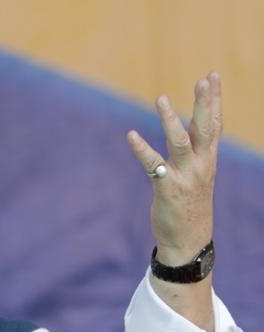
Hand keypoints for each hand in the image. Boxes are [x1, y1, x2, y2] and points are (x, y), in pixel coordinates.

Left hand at [126, 72, 221, 265]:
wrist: (189, 240)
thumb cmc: (190, 205)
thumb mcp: (198, 176)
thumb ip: (195, 154)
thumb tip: (191, 133)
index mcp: (208, 160)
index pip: (214, 124)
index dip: (215, 100)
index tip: (212, 76)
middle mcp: (201, 165)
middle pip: (205, 128)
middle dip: (205, 102)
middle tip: (203, 78)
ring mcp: (185, 176)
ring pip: (179, 142)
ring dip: (170, 120)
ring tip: (161, 98)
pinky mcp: (167, 189)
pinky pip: (153, 165)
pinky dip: (141, 149)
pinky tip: (131, 135)